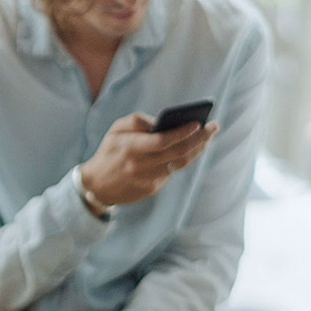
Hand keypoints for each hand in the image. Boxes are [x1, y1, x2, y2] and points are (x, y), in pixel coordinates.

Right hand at [80, 113, 218, 206]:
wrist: (96, 185)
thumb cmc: (109, 152)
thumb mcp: (115, 131)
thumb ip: (137, 121)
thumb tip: (163, 122)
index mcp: (129, 147)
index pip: (162, 140)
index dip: (183, 132)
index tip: (199, 123)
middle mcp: (139, 165)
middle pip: (178, 152)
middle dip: (200, 139)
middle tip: (214, 128)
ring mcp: (147, 179)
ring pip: (181, 163)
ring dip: (198, 150)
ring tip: (207, 138)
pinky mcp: (152, 189)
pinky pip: (173, 172)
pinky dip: (184, 160)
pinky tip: (193, 150)